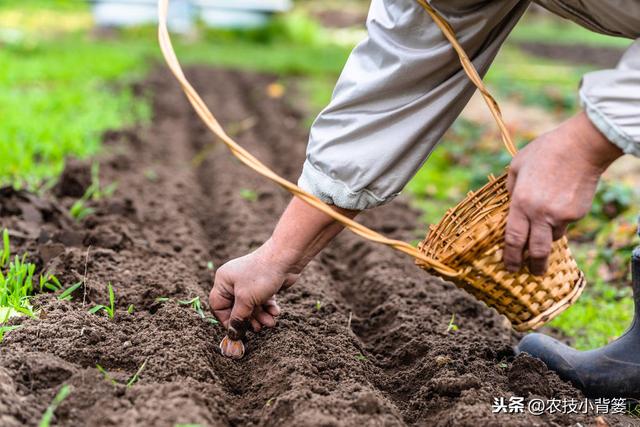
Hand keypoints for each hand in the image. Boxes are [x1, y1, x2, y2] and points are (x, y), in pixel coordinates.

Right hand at [209, 238, 298, 333]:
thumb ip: (238, 318)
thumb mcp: (246, 300)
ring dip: (260, 316)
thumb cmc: (261, 276)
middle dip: (248, 319)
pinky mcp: (263, 285)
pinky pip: (262, 301)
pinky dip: (268, 308)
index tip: (237, 330)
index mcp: (223, 281)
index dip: (226, 320)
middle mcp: (234, 281)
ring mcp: (249, 283)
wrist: (286, 259)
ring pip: (251, 306)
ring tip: (271, 322)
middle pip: (237, 308)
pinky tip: (275, 312)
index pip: (218, 305)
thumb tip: (233, 334)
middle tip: (258, 329)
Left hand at [504, 112, 621, 274]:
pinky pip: (565, 223)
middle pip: (535, 251)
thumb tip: (509, 202)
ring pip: (552, 237)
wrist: (581, 147)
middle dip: (532, 266)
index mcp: (520, 203)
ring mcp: (561, 216)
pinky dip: (560, 220)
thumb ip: (511, 188)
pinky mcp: (577, 214)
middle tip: (530, 273)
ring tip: (544, 225)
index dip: (510, 256)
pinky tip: (560, 203)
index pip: (513, 239)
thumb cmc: (545, 152)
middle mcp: (540, 214)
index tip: (509, 267)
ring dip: (546, 237)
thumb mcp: (517, 166)